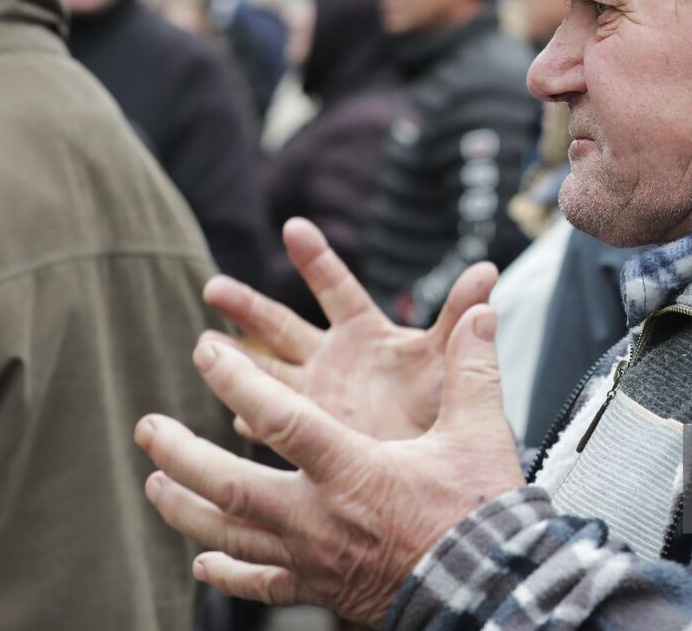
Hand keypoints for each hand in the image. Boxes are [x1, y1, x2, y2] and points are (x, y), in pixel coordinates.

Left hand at [136, 303, 525, 625]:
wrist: (487, 592)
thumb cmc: (479, 513)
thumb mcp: (479, 433)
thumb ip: (472, 371)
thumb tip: (483, 315)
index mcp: (352, 469)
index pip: (278, 418)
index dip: (236, 380)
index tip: (205, 352)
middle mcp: (319, 516)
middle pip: (229, 484)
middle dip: (181, 452)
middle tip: (149, 427)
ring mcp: (314, 558)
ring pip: (231, 533)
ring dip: (186, 506)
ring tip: (155, 483)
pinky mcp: (321, 589)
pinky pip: (261, 583)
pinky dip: (228, 572)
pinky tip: (204, 561)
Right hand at [203, 217, 496, 440]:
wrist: (436, 464)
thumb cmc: (442, 404)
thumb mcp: (447, 357)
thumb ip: (460, 314)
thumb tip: (488, 269)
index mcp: (365, 332)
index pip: (336, 287)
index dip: (317, 258)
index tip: (294, 226)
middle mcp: (332, 358)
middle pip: (281, 325)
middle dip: (247, 306)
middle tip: (214, 288)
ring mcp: (314, 395)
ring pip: (264, 370)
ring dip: (235, 359)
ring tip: (203, 345)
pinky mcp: (306, 434)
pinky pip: (270, 423)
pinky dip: (252, 419)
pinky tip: (233, 415)